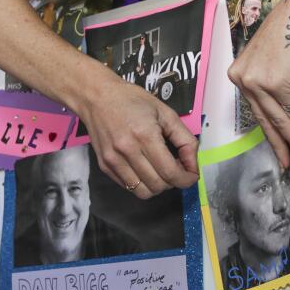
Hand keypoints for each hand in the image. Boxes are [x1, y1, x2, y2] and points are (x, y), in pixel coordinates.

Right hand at [75, 74, 197, 198]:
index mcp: (145, 136)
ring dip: (157, 186)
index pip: (171, 173)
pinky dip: (142, 183)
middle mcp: (127, 151)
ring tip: (159, 169)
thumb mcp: (166, 113)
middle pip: (158, 186)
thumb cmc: (132, 100)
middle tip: (175, 167)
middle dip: (173, 181)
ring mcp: (113, 161)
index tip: (192, 174)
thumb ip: (185, 140)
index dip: (187, 179)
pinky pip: (128, 187)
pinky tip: (144, 168)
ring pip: (143, 192)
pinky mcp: (104, 166)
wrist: (97, 96)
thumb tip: (193, 166)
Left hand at [228, 0, 289, 168]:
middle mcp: (243, 80)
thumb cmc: (289, 30)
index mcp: (238, 75)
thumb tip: (278, 106)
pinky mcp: (278, 82)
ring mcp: (259, 82)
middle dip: (279, 145)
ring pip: (278, 120)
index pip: (254, 111)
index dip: (268, 133)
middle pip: (264, 120)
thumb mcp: (267, 59)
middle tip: (287, 164)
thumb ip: (266, 82)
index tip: (277, 149)